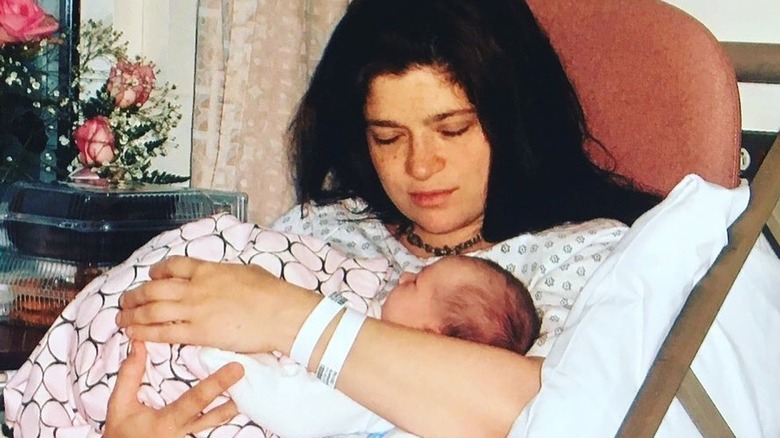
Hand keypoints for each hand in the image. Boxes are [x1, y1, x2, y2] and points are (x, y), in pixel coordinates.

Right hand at [104, 340, 242, 437]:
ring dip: (230, 410)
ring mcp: (188, 437)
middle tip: (247, 379)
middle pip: (214, 415)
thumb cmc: (121, 432)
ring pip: (214, 423)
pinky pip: (207, 427)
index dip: (217, 384)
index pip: (196, 399)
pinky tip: (230, 403)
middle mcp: (183, 431)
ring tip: (246, 394)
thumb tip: (139, 344)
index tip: (236, 369)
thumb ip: (130, 376)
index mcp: (168, 421)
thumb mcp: (120, 405)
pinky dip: (219, 415)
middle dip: (232, 400)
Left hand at [116, 256, 317, 353]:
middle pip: (154, 289)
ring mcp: (194, 310)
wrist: (280, 312)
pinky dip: (144, 333)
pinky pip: (163, 333)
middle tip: (125, 302)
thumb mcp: (248, 271)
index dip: (157, 272)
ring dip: (133, 315)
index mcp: (209, 269)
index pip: (173, 266)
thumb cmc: (272, 291)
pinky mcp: (198, 333)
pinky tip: (133, 335)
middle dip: (135, 295)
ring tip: (121, 320)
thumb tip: (226, 277)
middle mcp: (195, 287)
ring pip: (152, 310)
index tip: (150, 277)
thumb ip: (228, 274)